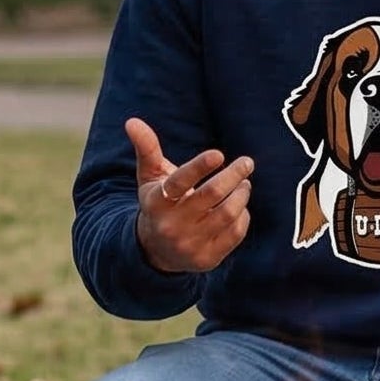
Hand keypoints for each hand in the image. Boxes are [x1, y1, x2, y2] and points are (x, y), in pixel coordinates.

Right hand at [128, 117, 252, 274]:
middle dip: (234, 175)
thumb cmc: (159, 203)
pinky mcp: (207, 259)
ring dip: (241, 194)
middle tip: (247, 162)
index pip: (179, 182)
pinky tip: (240, 206)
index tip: (218, 154)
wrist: (156, 251)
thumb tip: (132, 121)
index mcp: (157, 202)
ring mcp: (190, 244)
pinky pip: (235, 233)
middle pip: (211, 196)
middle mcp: (172, 225)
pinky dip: (243, 215)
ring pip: (227, 214)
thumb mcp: (149, 177)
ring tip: (244, 182)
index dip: (199, 167)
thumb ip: (146, 148)